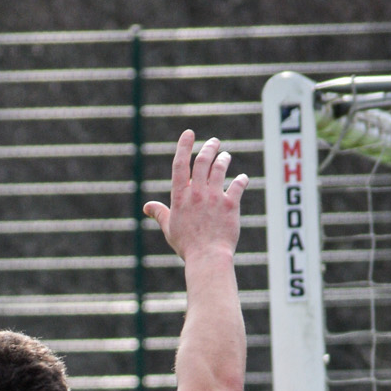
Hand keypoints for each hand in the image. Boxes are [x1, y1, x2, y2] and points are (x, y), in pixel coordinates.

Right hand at [144, 129, 246, 265]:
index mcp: (180, 197)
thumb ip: (160, 213)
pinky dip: (241, 180)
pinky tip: (243, 178)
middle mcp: (197, 193)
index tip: (189, 133)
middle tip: (214, 142)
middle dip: (209, 147)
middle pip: (203, 161)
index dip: (184, 146)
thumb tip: (147, 207)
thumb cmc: (187, 246)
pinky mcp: (230, 205)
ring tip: (226, 156)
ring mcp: (214, 198)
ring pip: (220, 168)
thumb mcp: (169, 228)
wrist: (208, 258)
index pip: (180, 165)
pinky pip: (238, 185)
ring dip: (224, 159)